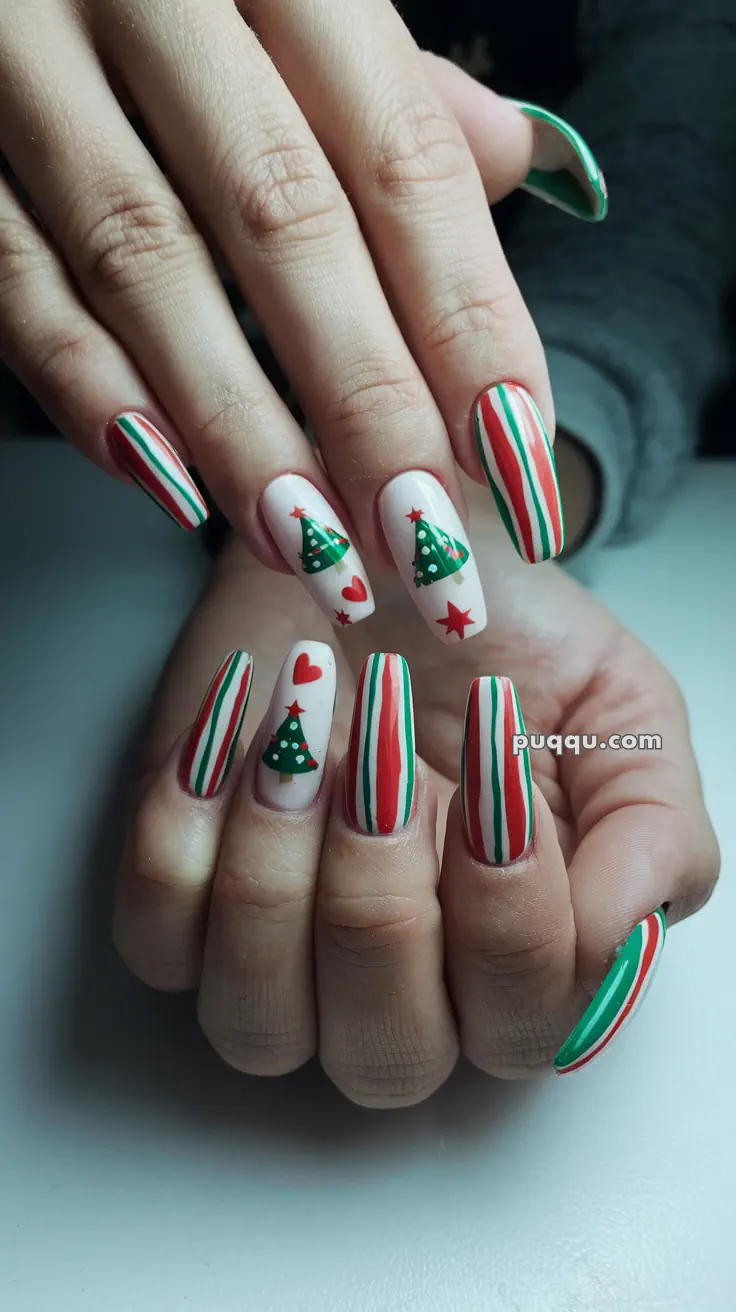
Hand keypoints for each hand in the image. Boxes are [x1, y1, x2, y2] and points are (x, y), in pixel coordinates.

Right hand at [0, 1, 604, 644]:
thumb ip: (392, 83)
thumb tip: (506, 160)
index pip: (402, 160)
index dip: (466, 319)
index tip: (513, 452)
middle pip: (287, 223)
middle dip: (366, 405)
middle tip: (423, 539)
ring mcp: (29, 58)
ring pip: (147, 264)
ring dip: (239, 429)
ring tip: (314, 546)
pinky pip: (13, 275)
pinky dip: (88, 389)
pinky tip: (168, 483)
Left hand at [113, 489, 717, 1101]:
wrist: (379, 550)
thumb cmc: (501, 642)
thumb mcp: (624, 713)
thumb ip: (654, 833)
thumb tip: (615, 932)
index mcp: (520, 970)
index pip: (524, 1018)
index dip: (510, 894)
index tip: (495, 745)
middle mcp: (401, 997)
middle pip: (386, 1054)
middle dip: (383, 891)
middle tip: (385, 748)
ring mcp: (280, 966)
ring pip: (257, 1021)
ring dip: (279, 862)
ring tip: (303, 723)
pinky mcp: (179, 909)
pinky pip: (157, 937)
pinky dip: (187, 826)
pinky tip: (234, 725)